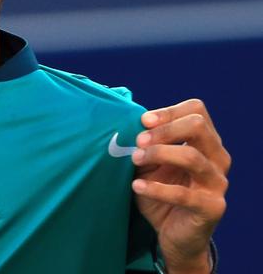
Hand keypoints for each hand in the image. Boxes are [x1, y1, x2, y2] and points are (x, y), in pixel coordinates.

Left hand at [131, 99, 229, 272]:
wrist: (172, 233)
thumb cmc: (160, 190)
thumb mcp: (149, 163)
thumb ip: (145, 144)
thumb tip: (125, 124)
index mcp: (206, 141)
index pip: (196, 111)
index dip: (168, 112)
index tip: (143, 121)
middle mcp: (217, 158)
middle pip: (197, 126)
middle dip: (164, 130)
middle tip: (138, 141)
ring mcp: (217, 182)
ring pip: (191, 156)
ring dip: (158, 154)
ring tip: (135, 159)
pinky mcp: (212, 207)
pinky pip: (184, 194)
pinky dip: (156, 188)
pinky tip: (136, 186)